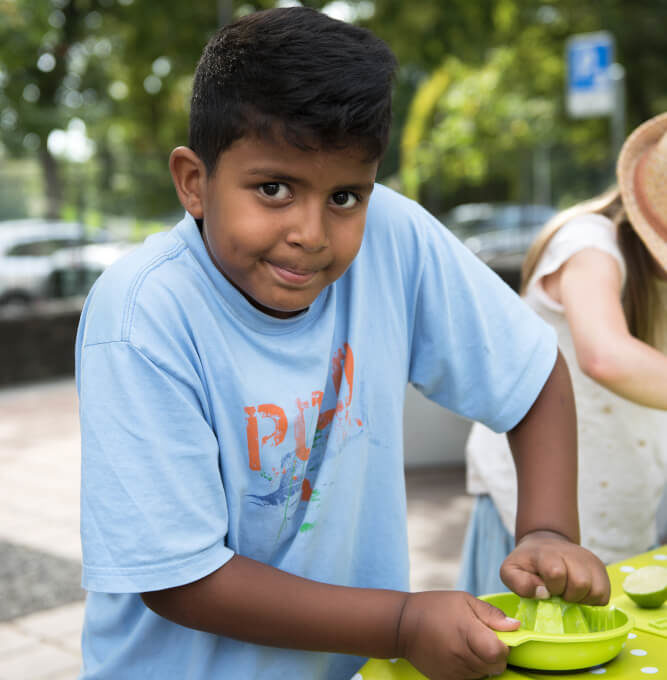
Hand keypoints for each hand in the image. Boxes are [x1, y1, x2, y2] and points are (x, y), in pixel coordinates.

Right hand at [396, 590, 519, 679]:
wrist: (403, 625)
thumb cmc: (435, 607)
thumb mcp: (464, 600)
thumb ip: (491, 614)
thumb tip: (516, 626)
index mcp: (467, 633)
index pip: (499, 653)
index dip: (503, 646)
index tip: (496, 635)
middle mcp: (461, 656)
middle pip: (494, 667)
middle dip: (494, 655)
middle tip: (481, 638)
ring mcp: (453, 672)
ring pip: (483, 674)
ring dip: (482, 663)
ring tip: (467, 644)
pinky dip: (470, 670)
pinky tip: (459, 654)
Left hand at [500, 530, 609, 604]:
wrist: (544, 545)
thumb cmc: (527, 563)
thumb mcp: (510, 571)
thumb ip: (519, 584)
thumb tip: (544, 594)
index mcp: (548, 553)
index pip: (556, 573)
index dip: (552, 587)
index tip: (545, 588)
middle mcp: (572, 554)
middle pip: (581, 583)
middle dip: (568, 595)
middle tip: (559, 592)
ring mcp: (588, 560)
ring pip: (596, 590)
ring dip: (582, 598)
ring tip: (568, 592)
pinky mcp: (600, 568)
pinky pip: (604, 594)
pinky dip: (592, 599)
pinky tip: (579, 593)